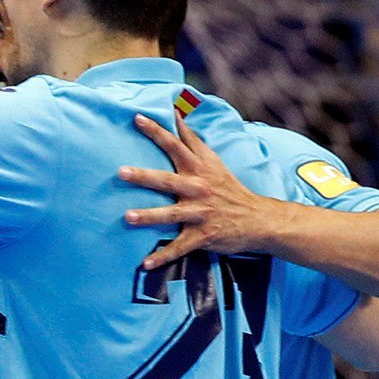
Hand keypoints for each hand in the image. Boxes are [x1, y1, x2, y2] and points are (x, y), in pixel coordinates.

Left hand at [121, 114, 291, 268]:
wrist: (258, 219)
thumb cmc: (228, 188)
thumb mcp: (214, 162)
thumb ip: (193, 140)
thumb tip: (177, 114)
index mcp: (200, 168)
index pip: (177, 145)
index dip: (158, 131)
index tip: (137, 118)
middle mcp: (199, 188)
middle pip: (168, 179)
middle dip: (145, 176)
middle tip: (121, 171)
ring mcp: (201, 213)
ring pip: (172, 214)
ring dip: (149, 216)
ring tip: (128, 217)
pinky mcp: (203, 235)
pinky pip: (180, 247)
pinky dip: (163, 256)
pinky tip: (146, 264)